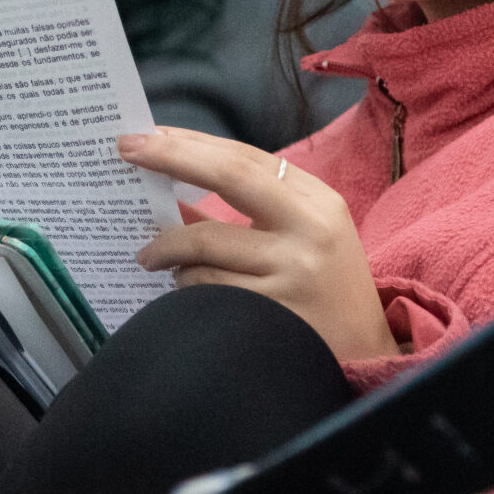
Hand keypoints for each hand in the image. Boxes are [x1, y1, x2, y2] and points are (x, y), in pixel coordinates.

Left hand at [124, 127, 399, 361]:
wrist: (367, 357)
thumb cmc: (325, 288)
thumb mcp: (303, 236)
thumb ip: (251, 207)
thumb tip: (172, 187)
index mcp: (318, 201)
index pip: (246, 158)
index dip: (192, 143)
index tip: (146, 136)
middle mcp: (309, 230)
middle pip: (230, 176)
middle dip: (172, 157)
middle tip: (126, 151)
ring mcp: (293, 273)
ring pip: (205, 245)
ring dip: (167, 249)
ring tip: (152, 256)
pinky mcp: (273, 314)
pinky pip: (206, 290)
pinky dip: (185, 285)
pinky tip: (183, 288)